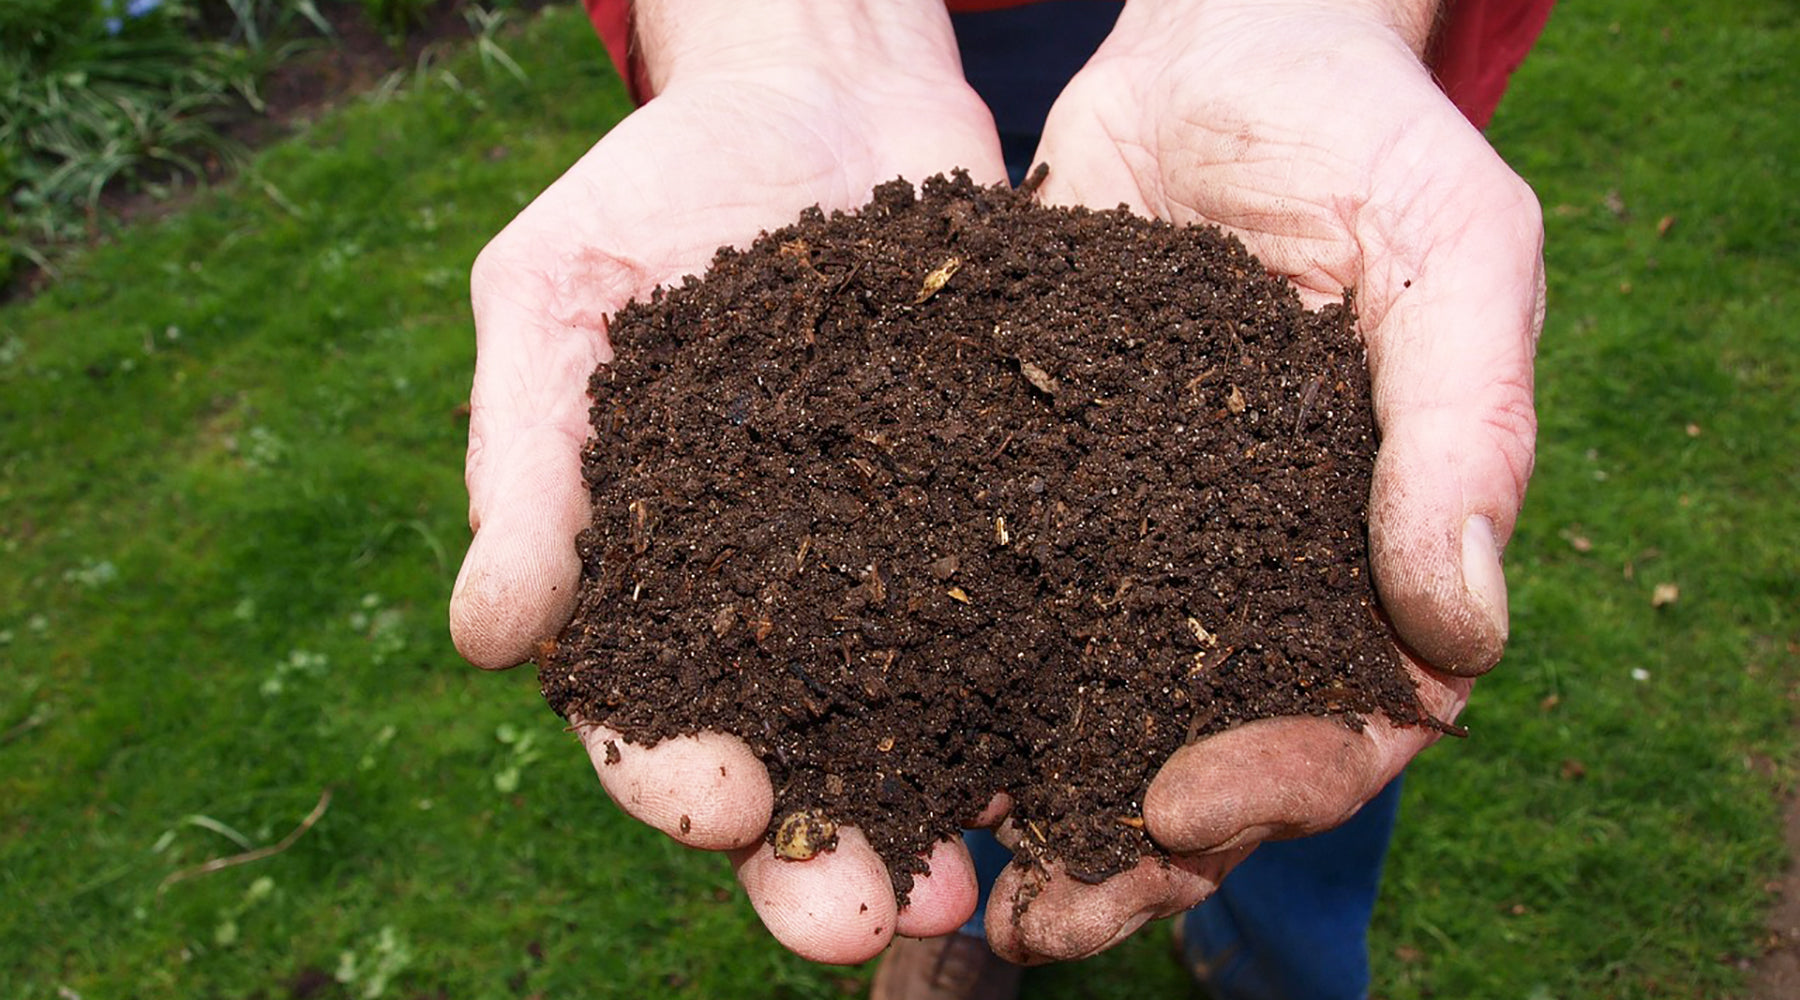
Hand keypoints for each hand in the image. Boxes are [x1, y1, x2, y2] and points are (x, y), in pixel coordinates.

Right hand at [448, 0, 1007, 963]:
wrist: (820, 92)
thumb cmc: (656, 189)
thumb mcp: (555, 296)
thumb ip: (524, 461)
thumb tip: (485, 639)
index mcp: (651, 580)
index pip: (644, 715)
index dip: (672, 776)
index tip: (716, 805)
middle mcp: (776, 605)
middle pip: (790, 764)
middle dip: (815, 859)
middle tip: (857, 925)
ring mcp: (896, 570)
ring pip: (915, 730)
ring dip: (940, 820)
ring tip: (979, 891)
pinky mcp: (999, 520)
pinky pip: (1026, 623)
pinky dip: (1050, 698)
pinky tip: (1087, 752)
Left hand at [984, 0, 1542, 961]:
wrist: (1216, 43)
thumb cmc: (1362, 135)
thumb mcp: (1449, 255)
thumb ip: (1464, 431)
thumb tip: (1465, 634)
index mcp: (1372, 551)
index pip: (1351, 720)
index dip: (1278, 784)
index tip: (1180, 807)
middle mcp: (1250, 573)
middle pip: (1203, 755)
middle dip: (1129, 848)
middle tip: (1040, 916)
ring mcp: (1138, 542)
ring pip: (1087, 709)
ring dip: (1022, 801)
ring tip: (941, 874)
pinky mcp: (1032, 490)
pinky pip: (991, 605)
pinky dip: (942, 679)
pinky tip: (873, 733)